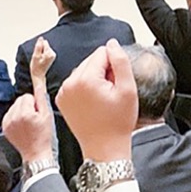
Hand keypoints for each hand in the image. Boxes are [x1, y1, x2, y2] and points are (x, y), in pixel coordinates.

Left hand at [1, 94, 54, 163]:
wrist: (36, 153)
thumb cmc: (43, 136)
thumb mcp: (47, 115)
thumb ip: (41, 98)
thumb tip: (39, 85)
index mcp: (24, 114)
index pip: (27, 96)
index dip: (35, 104)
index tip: (38, 113)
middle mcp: (13, 118)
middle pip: (19, 100)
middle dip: (27, 106)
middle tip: (34, 118)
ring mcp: (7, 123)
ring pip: (14, 107)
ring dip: (21, 111)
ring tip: (28, 123)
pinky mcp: (4, 128)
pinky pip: (9, 115)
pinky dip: (15, 118)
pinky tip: (22, 126)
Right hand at [29, 37, 56, 83]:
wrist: (38, 75)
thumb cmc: (36, 67)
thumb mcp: (35, 56)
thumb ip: (38, 46)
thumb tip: (41, 38)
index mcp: (49, 53)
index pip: (44, 42)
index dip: (39, 47)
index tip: (37, 53)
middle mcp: (53, 54)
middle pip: (45, 45)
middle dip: (41, 49)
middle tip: (38, 57)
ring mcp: (53, 56)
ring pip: (45, 48)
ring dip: (41, 52)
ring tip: (39, 59)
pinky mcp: (52, 57)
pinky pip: (46, 51)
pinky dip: (43, 54)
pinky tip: (41, 60)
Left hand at [56, 40, 137, 163]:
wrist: (105, 148)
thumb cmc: (118, 123)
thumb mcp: (128, 89)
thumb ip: (120, 61)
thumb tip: (112, 44)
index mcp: (85, 79)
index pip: (102, 53)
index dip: (114, 66)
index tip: (116, 84)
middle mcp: (70, 84)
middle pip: (91, 61)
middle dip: (103, 72)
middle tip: (110, 94)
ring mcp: (64, 92)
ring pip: (83, 71)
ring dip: (95, 79)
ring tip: (102, 99)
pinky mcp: (62, 100)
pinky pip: (76, 83)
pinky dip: (85, 88)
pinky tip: (93, 103)